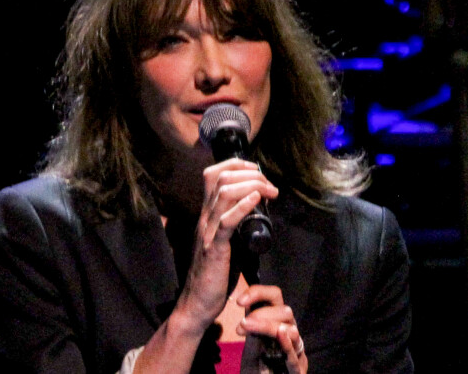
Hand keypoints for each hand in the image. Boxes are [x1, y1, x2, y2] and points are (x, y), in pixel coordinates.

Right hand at [174, 158, 278, 335]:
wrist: (197, 303)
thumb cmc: (216, 273)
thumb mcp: (227, 240)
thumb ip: (236, 223)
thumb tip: (260, 209)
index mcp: (207, 213)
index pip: (213, 174)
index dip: (236, 164)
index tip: (257, 171)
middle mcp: (204, 217)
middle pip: (221, 177)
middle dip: (249, 173)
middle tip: (270, 186)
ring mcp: (207, 231)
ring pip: (223, 193)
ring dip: (251, 185)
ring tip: (269, 192)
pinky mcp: (213, 249)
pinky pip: (226, 222)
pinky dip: (242, 207)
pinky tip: (257, 200)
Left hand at [236, 285, 307, 373]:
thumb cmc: (258, 365)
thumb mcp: (251, 342)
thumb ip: (252, 325)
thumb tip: (243, 300)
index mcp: (279, 322)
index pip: (274, 296)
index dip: (258, 293)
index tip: (239, 301)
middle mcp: (290, 333)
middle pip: (285, 311)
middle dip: (262, 313)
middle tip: (242, 324)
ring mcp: (297, 351)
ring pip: (291, 330)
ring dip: (268, 326)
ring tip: (249, 327)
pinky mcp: (299, 370)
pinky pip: (295, 356)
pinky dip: (287, 345)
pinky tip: (281, 334)